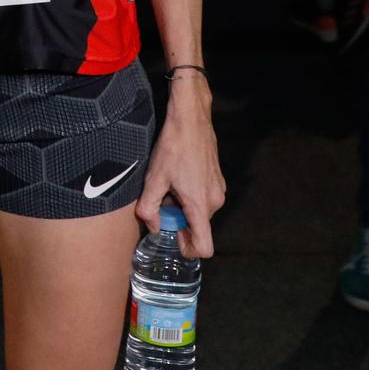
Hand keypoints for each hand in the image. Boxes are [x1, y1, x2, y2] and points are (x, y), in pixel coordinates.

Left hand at [134, 74, 225, 257]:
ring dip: (181, 206)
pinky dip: (188, 195)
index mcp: (200, 205)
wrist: (191, 119)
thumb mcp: (154, 178)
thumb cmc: (173, 147)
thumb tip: (154, 227)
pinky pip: (202, 198)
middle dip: (178, 220)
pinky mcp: (218, 181)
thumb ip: (149, 209)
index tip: (173, 238)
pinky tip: (176, 177)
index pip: (205, 246)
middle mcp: (214, 201)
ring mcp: (219, 190)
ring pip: (198, 212)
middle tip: (161, 201)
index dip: (188, 249)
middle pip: (197, 227)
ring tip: (167, 185)